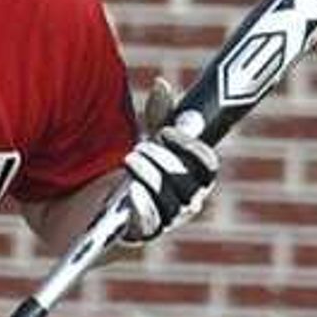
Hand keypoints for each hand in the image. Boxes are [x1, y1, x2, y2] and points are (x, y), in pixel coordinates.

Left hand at [113, 103, 218, 245]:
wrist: (109, 200)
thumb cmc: (140, 166)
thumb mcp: (151, 138)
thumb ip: (159, 114)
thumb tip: (161, 84)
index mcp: (198, 177)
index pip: (208, 165)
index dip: (189, 146)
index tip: (167, 131)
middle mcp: (189, 200)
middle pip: (188, 181)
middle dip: (164, 158)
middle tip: (142, 145)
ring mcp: (170, 219)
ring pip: (170, 200)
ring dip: (149, 175)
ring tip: (130, 158)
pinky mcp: (148, 233)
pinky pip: (152, 222)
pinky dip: (142, 204)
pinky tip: (130, 189)